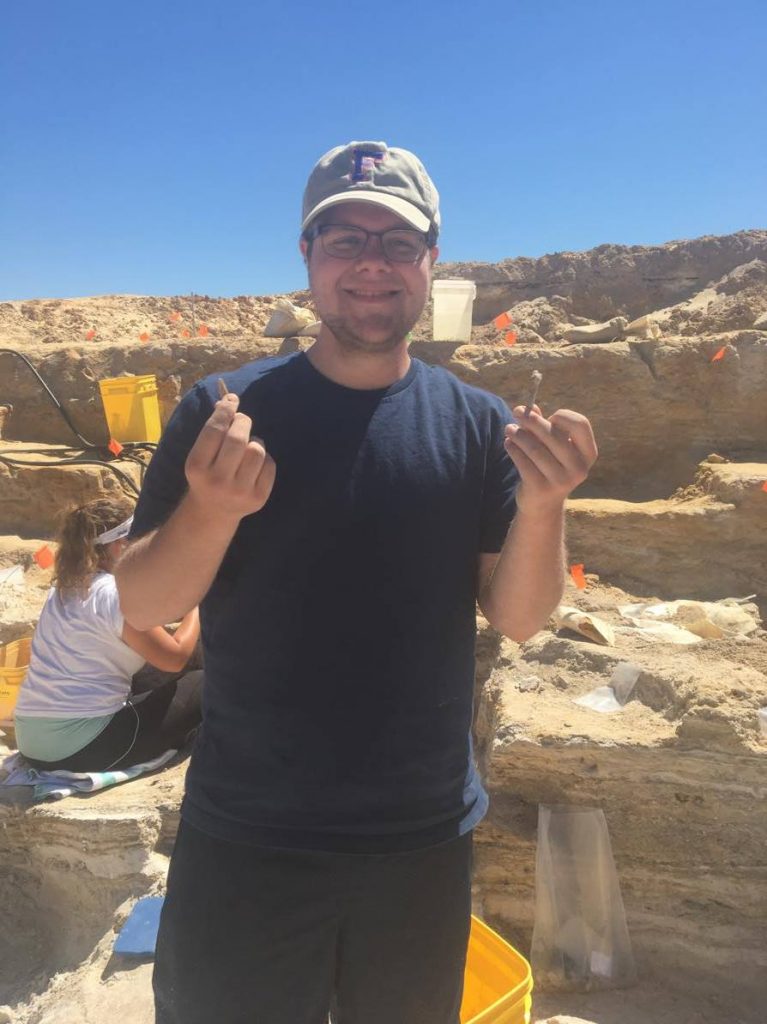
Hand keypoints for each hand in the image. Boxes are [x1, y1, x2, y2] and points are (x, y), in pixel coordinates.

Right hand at [184, 392, 275, 521]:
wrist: (213, 511)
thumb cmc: (207, 474)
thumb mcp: (200, 454)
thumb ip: (213, 430)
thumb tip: (229, 400)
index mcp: (196, 467)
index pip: (214, 430)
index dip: (226, 410)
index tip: (232, 400)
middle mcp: (217, 481)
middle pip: (238, 438)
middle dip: (243, 422)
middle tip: (242, 420)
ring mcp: (239, 491)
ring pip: (257, 450)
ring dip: (254, 441)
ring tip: (247, 446)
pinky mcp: (258, 498)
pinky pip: (269, 464)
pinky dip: (264, 458)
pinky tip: (253, 464)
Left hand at [504, 405, 596, 514]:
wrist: (543, 505)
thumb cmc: (550, 466)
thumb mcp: (553, 447)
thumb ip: (544, 426)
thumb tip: (528, 408)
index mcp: (588, 454)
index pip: (580, 424)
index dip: (563, 416)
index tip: (548, 416)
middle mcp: (579, 468)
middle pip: (554, 435)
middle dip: (532, 421)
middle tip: (516, 411)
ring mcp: (561, 480)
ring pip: (535, 449)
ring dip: (519, 435)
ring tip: (509, 429)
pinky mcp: (541, 488)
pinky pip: (523, 462)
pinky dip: (513, 449)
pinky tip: (508, 443)